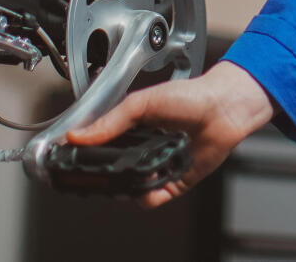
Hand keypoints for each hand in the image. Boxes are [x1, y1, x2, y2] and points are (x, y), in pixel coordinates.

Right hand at [65, 61, 274, 207]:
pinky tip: (150, 181)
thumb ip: (111, 121)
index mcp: (132, 130)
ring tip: (134, 171)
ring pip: (130, 189)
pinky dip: (147, 194)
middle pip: (114, 172)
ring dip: (128, 185)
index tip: (72, 157)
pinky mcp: (174, 182)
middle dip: (106, 174)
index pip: (101, 147)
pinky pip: (153, 198)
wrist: (224, 108)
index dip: (88, 154)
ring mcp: (158, 167)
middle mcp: (143, 150)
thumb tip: (79, 135)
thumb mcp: (142, 103)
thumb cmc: (190, 96)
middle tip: (99, 171)